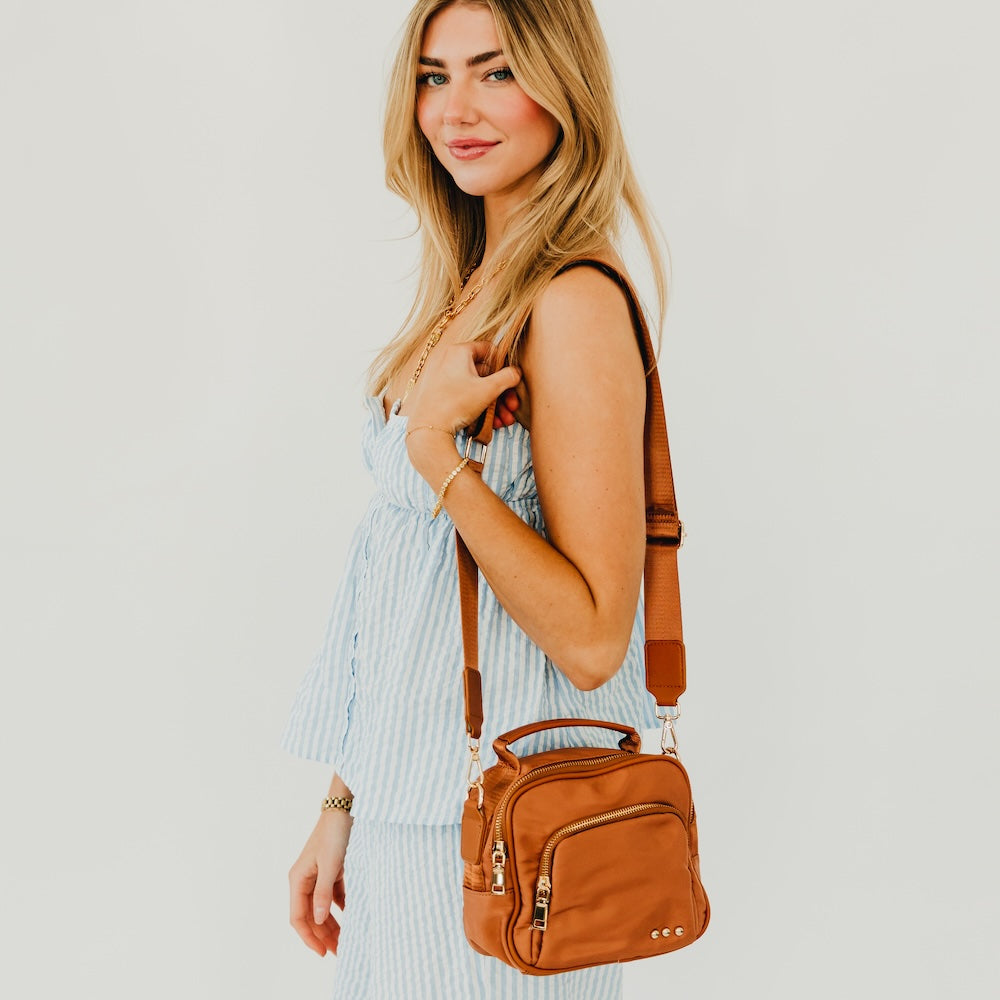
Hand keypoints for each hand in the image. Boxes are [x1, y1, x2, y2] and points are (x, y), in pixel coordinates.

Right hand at [288, 810, 350, 956]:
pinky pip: (334, 895)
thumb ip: (323, 893)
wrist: (346, 807)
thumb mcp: (330, 864)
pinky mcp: (333, 869)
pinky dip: (342, 907)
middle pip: (312, 915)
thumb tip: (318, 920)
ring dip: (333, 924)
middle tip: (341, 951)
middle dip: (324, 934)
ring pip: (323, 907)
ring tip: (347, 939)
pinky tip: (353, 917)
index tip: (323, 953)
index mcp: (298, 879)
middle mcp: (305, 879)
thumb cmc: (335, 833)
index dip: (309, 937)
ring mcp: (319, 874)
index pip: (298, 917)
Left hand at [406, 341, 520, 433]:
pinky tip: (489, 423)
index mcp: (458, 351)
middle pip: (483, 373)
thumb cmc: (456, 404)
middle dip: (501, 393)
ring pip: (474, 387)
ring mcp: (440, 376)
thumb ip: (507, 377)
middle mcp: (447, 360)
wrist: (428, 430)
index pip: (487, 350)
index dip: (503, 364)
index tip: (510, 379)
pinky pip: (462, 395)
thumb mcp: (488, 389)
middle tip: (511, 407)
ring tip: (503, 421)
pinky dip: (476, 406)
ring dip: (492, 404)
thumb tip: (516, 372)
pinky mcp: (437, 393)